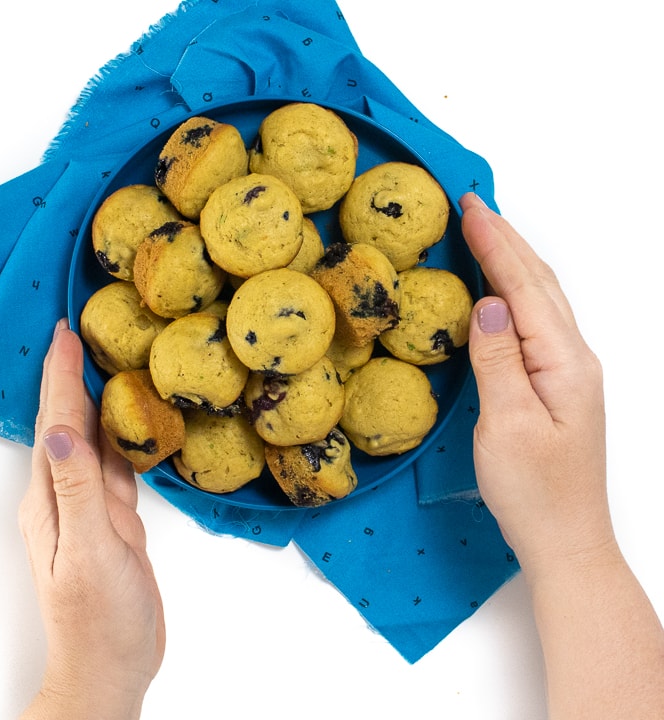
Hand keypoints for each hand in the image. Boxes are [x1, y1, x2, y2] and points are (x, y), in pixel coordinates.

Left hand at [18, 319, 164, 719]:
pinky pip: (118, 466)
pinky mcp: (116, 521)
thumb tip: (63, 433)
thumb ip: (78, 492)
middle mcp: (66, 495)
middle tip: (79, 333)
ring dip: (95, 400)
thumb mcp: (89, 553)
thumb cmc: (99, 618)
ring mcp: (91, 508)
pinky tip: (130, 421)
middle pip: (68, 423)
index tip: (64, 334)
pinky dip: (122, 436)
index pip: (56, 424)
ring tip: (104, 363)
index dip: (60, 377)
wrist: (112, 665)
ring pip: (94, 440)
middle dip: (69, 377)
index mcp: (51, 498)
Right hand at [460, 194, 663, 718]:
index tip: (470, 207)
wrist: (565, 540)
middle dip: (506, 240)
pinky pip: (535, 322)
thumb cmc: (534, 492)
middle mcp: (572, 358)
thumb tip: (488, 305)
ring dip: (513, 260)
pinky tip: (499, 289)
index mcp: (563, 362)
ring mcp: (568, 371)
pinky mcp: (556, 385)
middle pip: (540, 283)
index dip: (496, 245)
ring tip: (486, 231)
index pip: (525, 288)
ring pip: (540, 300)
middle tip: (473, 204)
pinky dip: (516, 292)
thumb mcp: (506, 426)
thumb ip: (498, 360)